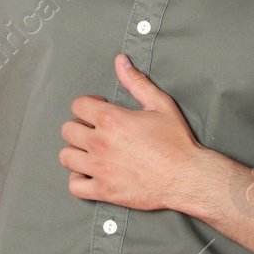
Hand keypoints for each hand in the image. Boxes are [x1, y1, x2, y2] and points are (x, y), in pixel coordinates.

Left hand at [58, 53, 213, 212]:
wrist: (187, 177)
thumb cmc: (176, 142)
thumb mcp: (160, 104)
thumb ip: (136, 82)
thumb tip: (120, 62)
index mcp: (112, 120)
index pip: (78, 105)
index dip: (88, 104)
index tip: (98, 109)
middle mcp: (100, 143)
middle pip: (68, 129)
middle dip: (80, 126)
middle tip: (94, 130)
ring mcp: (100, 168)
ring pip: (66, 156)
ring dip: (75, 152)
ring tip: (90, 151)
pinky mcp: (103, 191)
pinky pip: (74, 186)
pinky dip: (78, 179)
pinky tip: (90, 173)